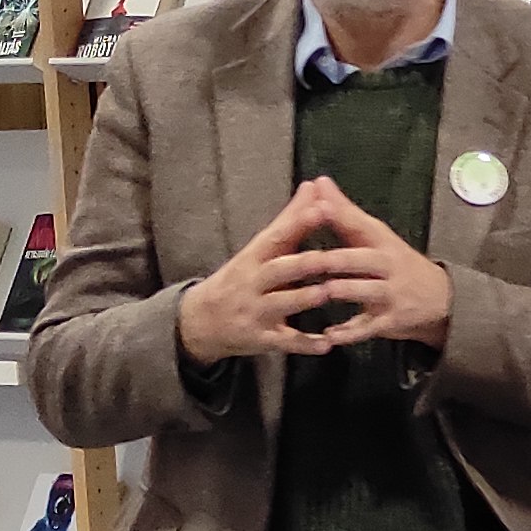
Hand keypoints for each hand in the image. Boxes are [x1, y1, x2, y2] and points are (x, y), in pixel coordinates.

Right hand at [178, 179, 451, 360]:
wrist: (200, 321)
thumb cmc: (240, 278)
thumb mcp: (259, 249)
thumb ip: (290, 220)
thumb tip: (314, 185)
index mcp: (254, 257)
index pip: (276, 236)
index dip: (299, 223)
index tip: (323, 208)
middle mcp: (252, 283)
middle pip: (277, 270)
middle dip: (303, 263)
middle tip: (331, 257)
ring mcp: (256, 312)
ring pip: (281, 305)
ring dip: (304, 299)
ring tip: (328, 293)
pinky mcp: (262, 339)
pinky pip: (285, 342)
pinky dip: (306, 344)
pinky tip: (328, 345)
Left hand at [251, 178, 451, 349]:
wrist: (441, 299)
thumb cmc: (395, 263)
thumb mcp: (376, 236)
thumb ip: (344, 212)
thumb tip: (319, 181)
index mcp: (380, 241)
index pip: (358, 225)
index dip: (338, 215)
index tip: (318, 206)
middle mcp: (387, 265)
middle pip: (359, 259)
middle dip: (335, 259)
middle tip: (308, 258)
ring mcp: (390, 294)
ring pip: (362, 291)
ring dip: (341, 291)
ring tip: (320, 292)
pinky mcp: (389, 321)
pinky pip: (366, 327)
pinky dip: (348, 332)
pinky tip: (329, 335)